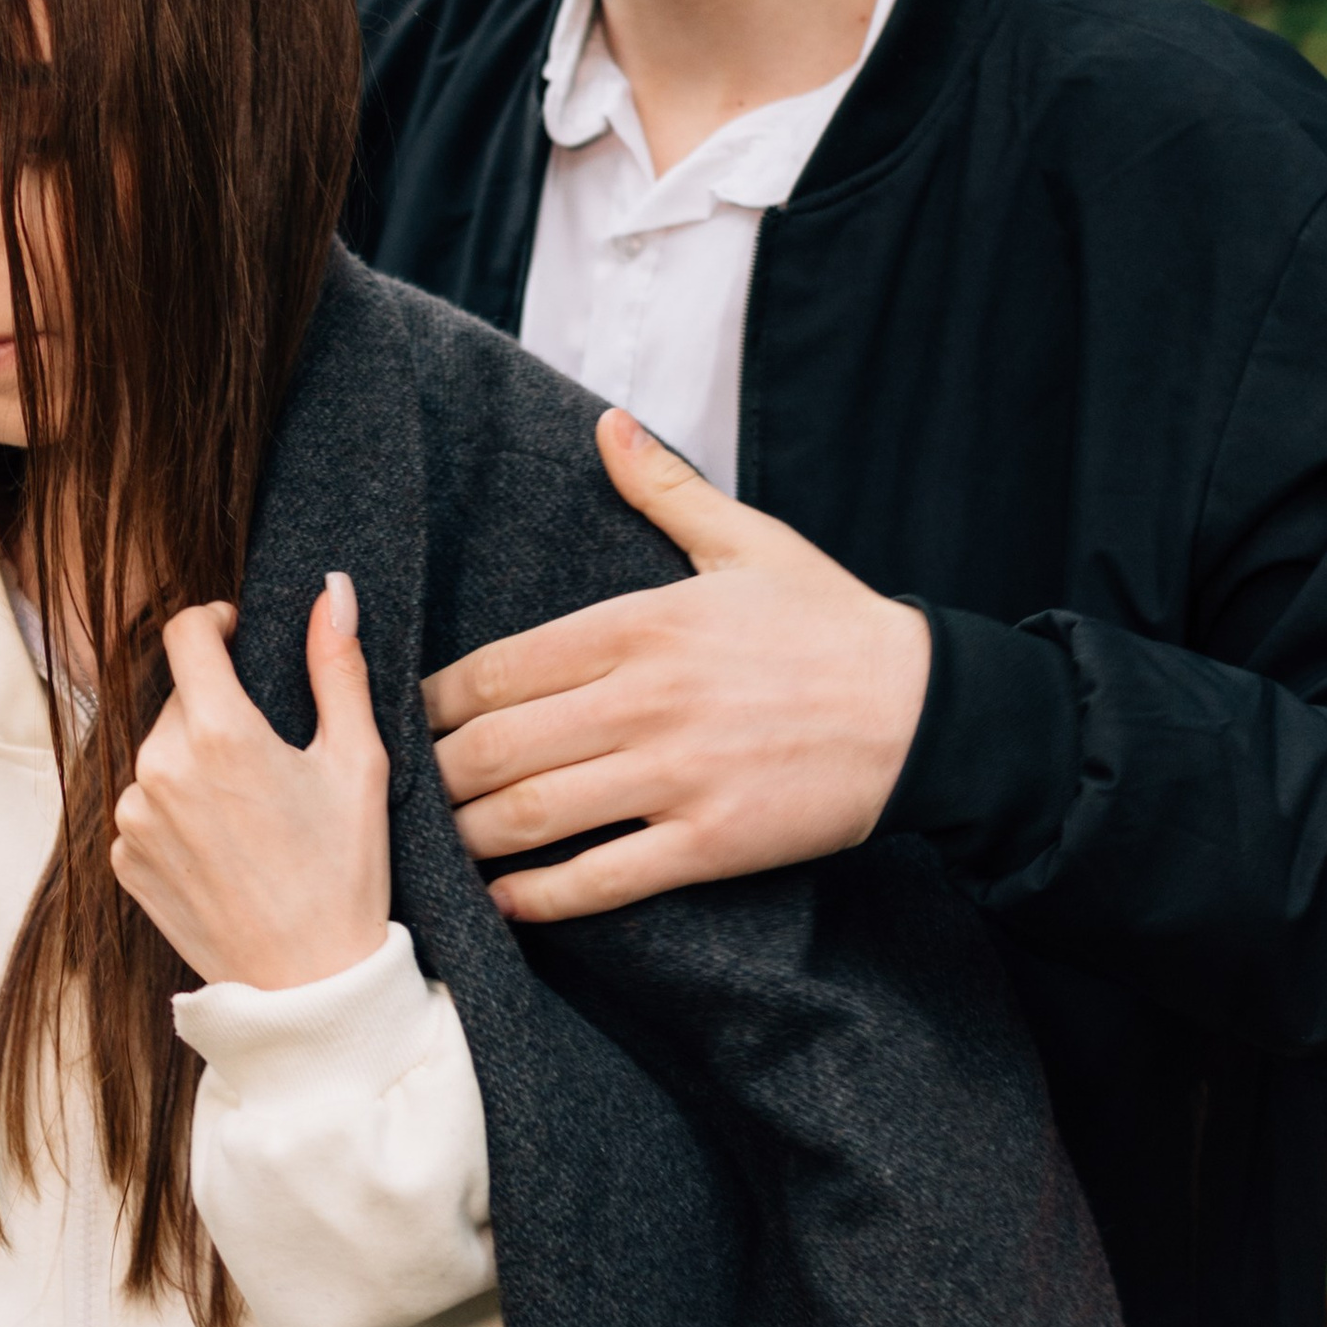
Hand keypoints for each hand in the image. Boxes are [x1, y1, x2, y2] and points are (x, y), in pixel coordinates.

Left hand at [110, 578, 390, 990]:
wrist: (308, 986)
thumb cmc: (345, 873)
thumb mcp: (358, 762)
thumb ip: (338, 667)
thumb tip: (332, 591)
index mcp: (218, 734)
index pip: (186, 634)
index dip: (213, 621)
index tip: (237, 632)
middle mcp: (158, 769)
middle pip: (179, 697)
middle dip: (218, 704)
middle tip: (270, 748)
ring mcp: (133, 819)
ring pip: (159, 752)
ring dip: (195, 758)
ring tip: (250, 807)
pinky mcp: (122, 860)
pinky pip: (144, 806)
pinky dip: (176, 809)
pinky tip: (224, 843)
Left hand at [424, 410, 931, 924]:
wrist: (925, 711)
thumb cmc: (831, 622)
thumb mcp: (748, 541)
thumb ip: (663, 486)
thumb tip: (606, 424)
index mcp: (642, 623)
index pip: (498, 668)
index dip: (432, 700)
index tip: (404, 716)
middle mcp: (646, 700)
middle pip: (495, 746)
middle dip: (433, 773)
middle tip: (402, 787)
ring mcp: (676, 776)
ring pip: (532, 815)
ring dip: (467, 835)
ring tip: (434, 845)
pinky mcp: (711, 842)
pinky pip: (602, 879)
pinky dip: (539, 898)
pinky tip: (503, 902)